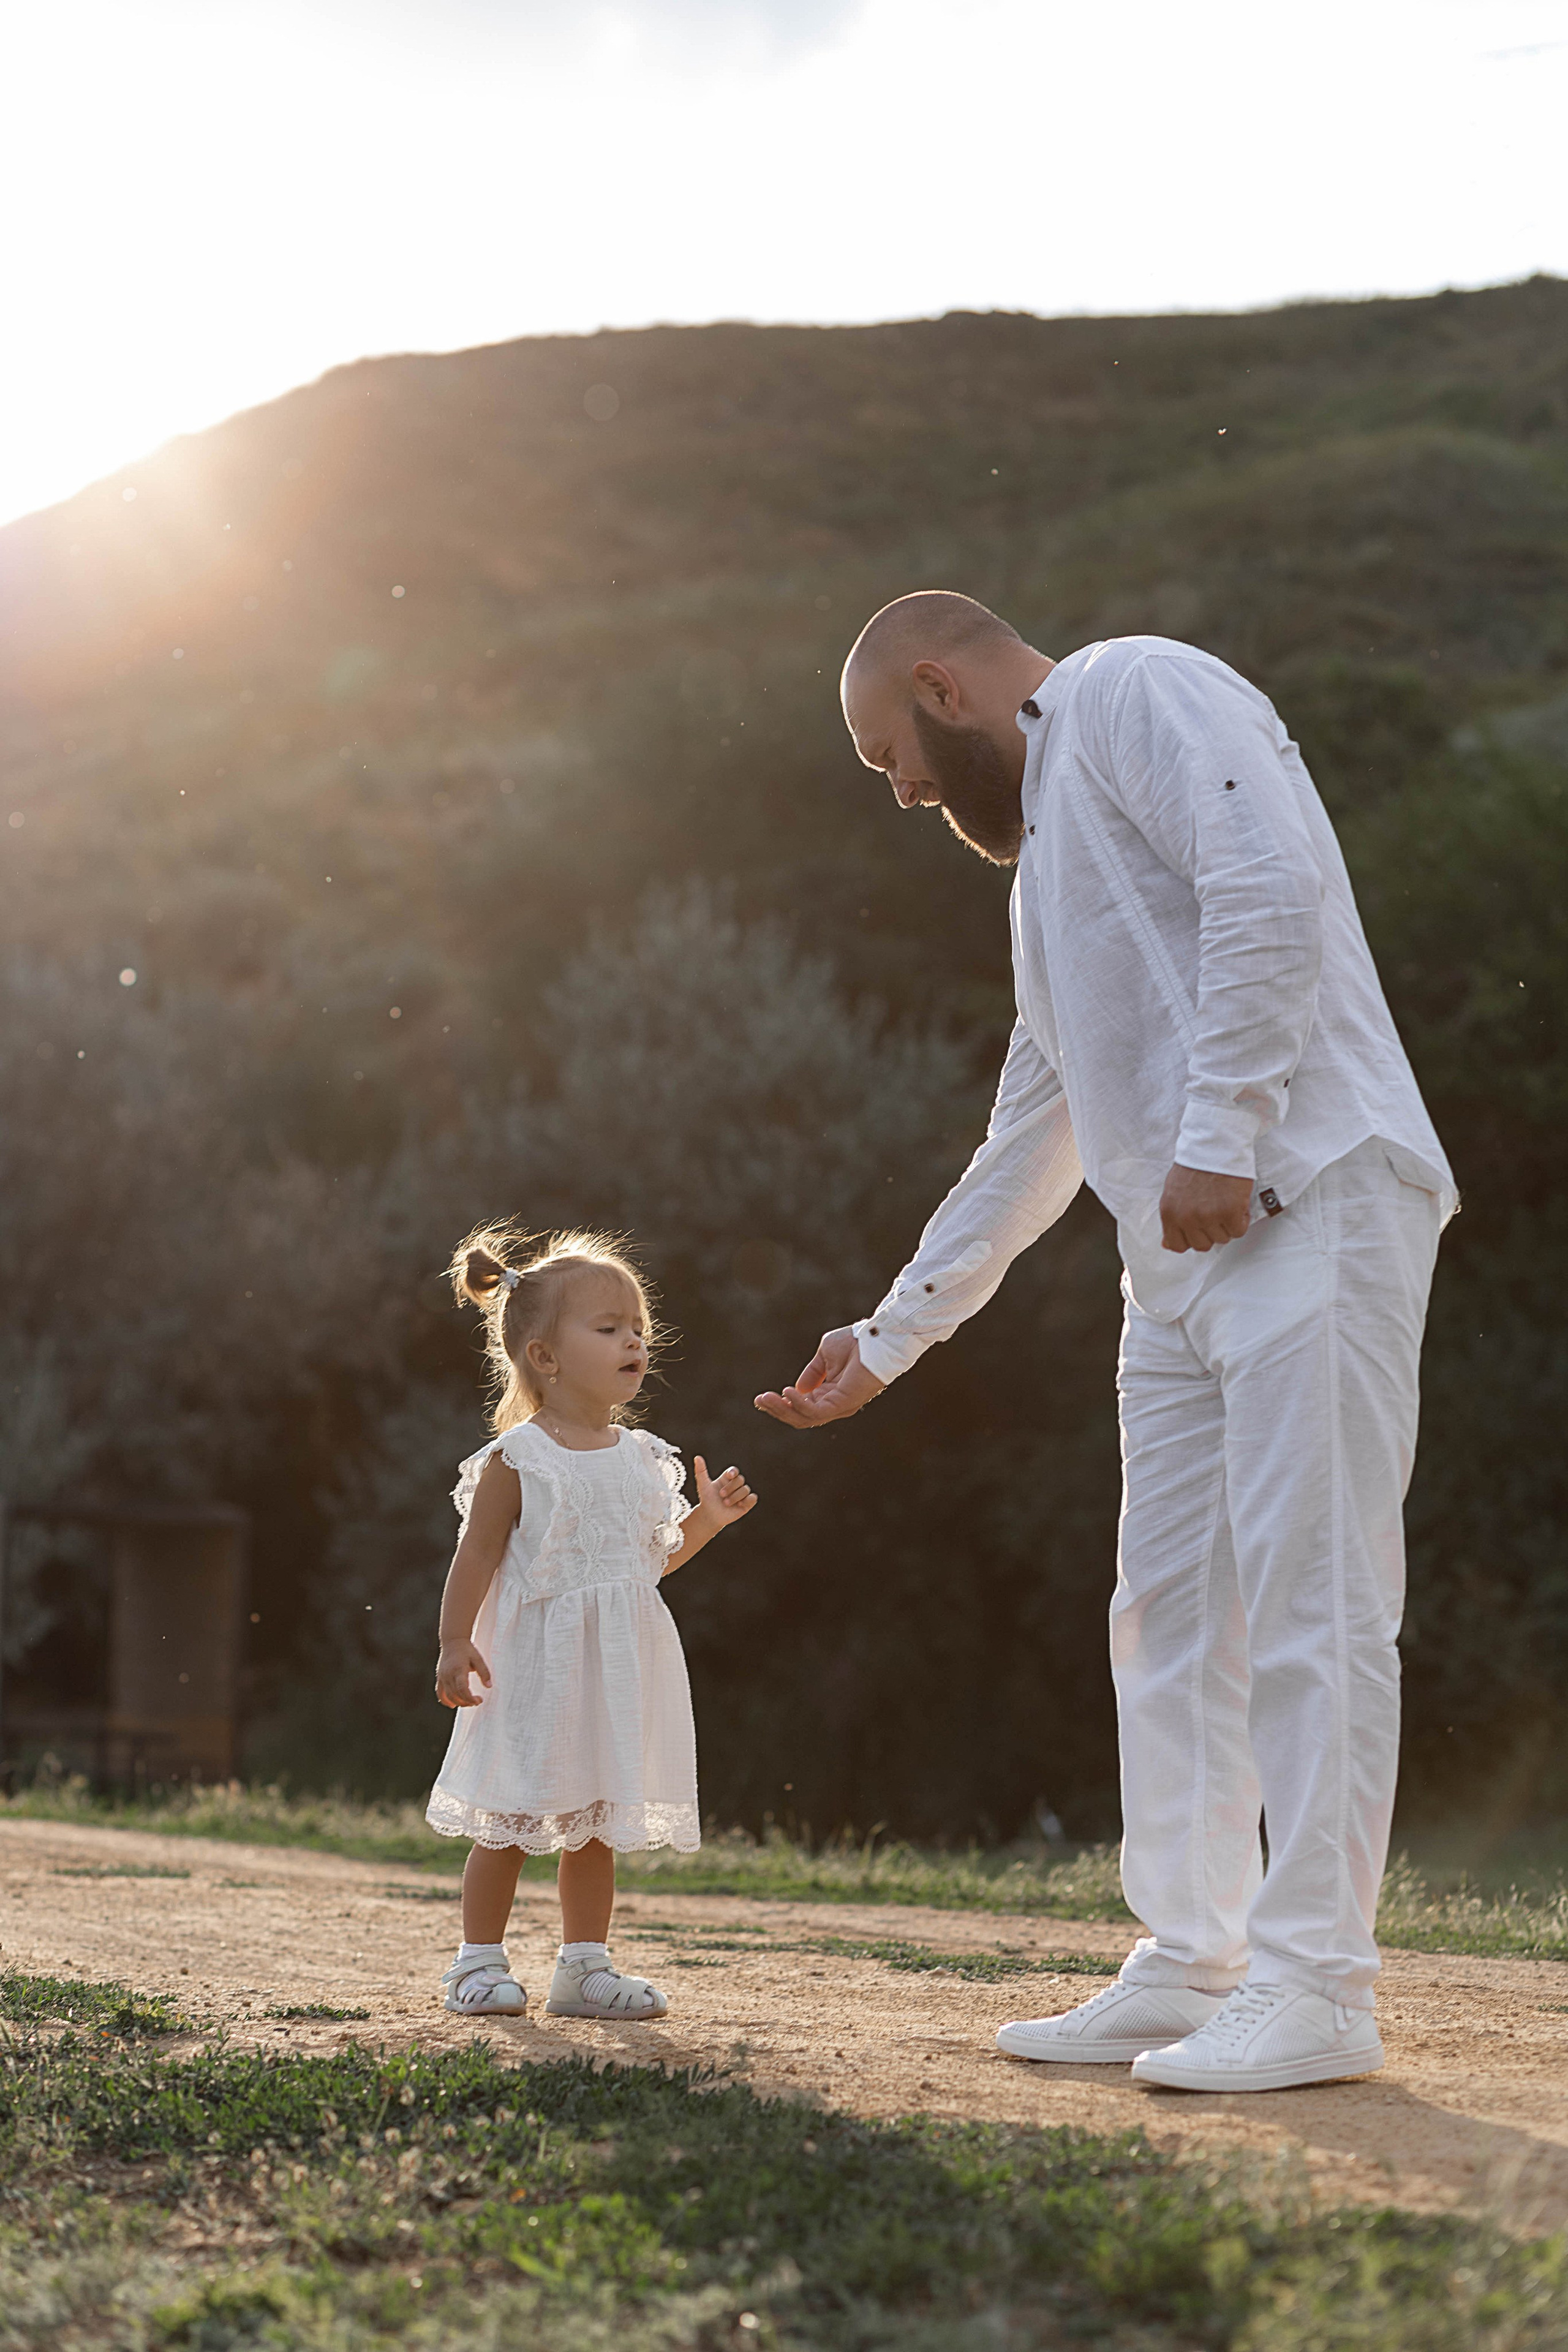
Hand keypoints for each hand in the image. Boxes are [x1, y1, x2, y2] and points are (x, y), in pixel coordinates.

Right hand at [435, 1638, 490, 1708]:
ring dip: (458, 1702)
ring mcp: (442, 1677)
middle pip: (455, 1694)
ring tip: (469, 1702)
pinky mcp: (439, 1678)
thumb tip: (489, 1686)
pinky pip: (440, 1693)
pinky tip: (453, 1704)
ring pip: (448, 1696)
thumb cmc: (467, 1650)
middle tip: (477, 1701)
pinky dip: (445, 1701)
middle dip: (466, 1702)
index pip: (462, 1688)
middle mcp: (448, 1674)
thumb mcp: (478, 1658)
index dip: (470, 1698)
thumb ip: (484, 1672)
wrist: (453, 1641)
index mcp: (458, 1669)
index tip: (478, 1701)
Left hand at [693, 1455, 757, 1526]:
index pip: (734, 1471)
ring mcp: (741, 1494)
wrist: (710, 1515)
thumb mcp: (703, 1485)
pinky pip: (753, 1498)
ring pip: (746, 1489)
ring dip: (736, 1496)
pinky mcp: (746, 1504)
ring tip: (726, 1503)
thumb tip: (697, 1457)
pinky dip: (748, 1500)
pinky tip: (739, 1505)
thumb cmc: (707, 1499)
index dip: (734, 1472)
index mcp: (727, 1478)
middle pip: (740, 1480)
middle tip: (721, 1495)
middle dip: (731, 1487)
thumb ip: (701, 1471)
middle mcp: (735, 1485)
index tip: (729, 1475)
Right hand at [754, 1328, 885, 1427]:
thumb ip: (812, 1372)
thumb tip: (798, 1388)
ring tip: (766, 1398)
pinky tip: (788, 1392)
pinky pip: (816, 1411)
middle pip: (800, 1416)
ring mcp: (839, 1406)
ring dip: (783, 1409)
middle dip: (777, 1409)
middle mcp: (833, 1403)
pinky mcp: (843, 1404)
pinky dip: (799, 1404)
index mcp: (829, 1393)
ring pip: (805, 1418)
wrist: (875, 1338)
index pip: (801, 1406)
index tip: (761, 1399)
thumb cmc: (854, 1342)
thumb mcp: (825, 1355)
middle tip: (759, 1400)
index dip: (780, 1404)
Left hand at [1159, 1163, 1253, 1252]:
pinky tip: (1237, 1204)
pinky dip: (1241, 1220)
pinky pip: (1238, 1231)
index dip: (1192, 1238)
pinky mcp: (1230, 1212)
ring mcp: (1208, 1216)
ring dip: (1227, 1224)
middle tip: (1215, 1213)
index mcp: (1169, 1213)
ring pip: (1222, 1239)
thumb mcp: (1173, 1193)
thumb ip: (1172, 1219)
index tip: (1199, 1229)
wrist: (1215, 1145)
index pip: (1177, 1245)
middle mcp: (1187, 1218)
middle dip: (1211, 1232)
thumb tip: (1167, 1244)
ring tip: (1225, 1203)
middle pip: (1202, 1245)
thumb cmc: (1195, 1166)